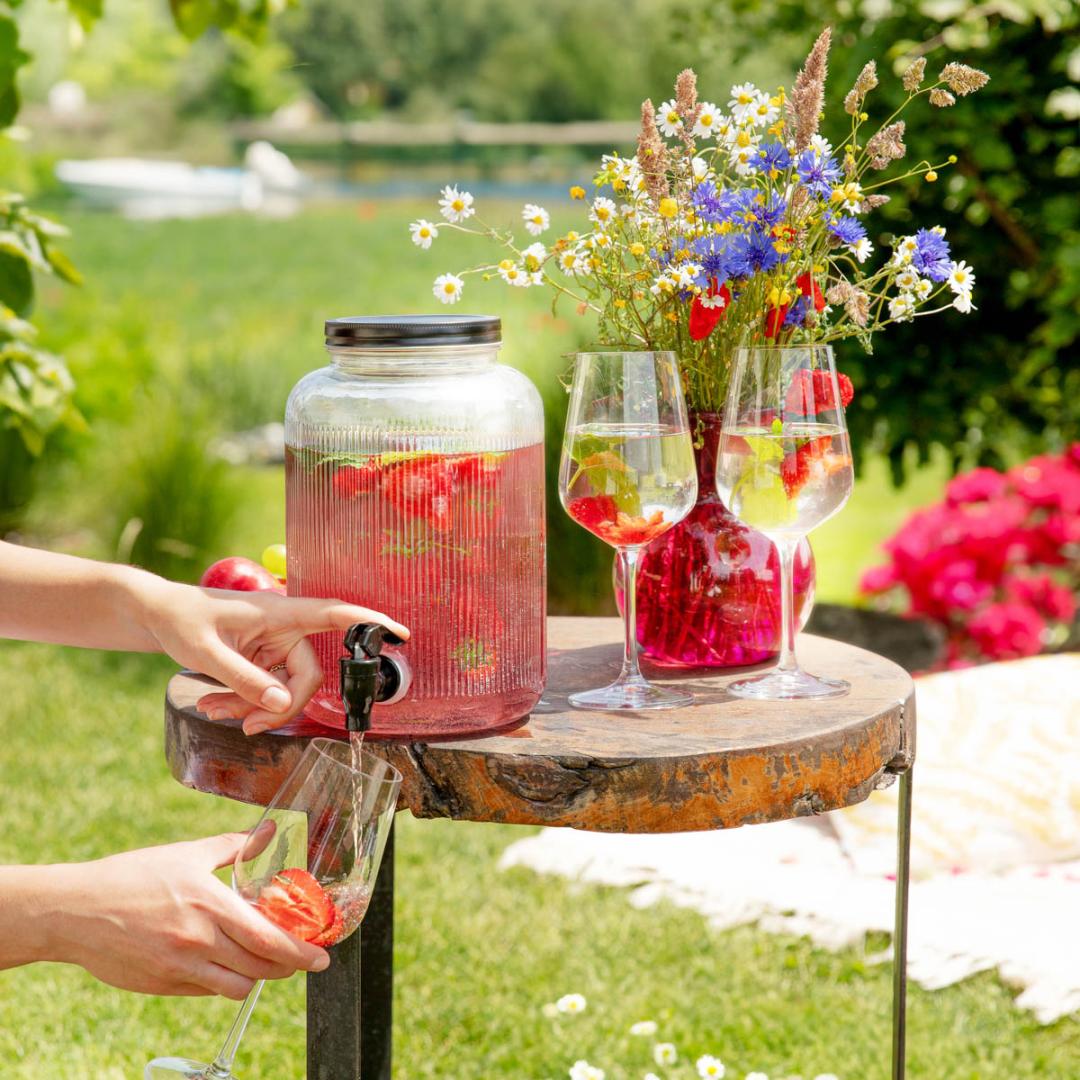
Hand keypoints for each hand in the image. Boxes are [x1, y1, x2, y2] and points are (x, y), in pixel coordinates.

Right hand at [45, 833, 329, 999]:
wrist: (76, 911)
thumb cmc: (132, 876)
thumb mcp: (186, 854)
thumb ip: (234, 846)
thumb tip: (269, 831)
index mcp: (210, 905)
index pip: (269, 939)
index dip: (301, 952)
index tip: (321, 956)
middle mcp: (198, 942)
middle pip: (260, 968)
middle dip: (288, 966)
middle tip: (300, 958)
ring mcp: (180, 968)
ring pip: (237, 987)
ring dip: (257, 977)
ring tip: (264, 960)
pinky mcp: (163, 985)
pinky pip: (207, 991)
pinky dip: (225, 982)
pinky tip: (226, 964)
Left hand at [138, 579, 407, 733]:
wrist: (157, 612)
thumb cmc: (181, 619)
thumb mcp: (206, 653)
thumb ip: (244, 680)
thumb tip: (282, 704)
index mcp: (281, 613)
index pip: (336, 614)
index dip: (370, 623)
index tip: (399, 634)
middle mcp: (285, 628)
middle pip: (306, 676)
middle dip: (278, 705)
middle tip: (247, 727)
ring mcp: (273, 645)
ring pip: (283, 688)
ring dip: (251, 706)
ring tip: (212, 709)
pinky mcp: (261, 657)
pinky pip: (265, 688)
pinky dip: (241, 701)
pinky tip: (212, 703)